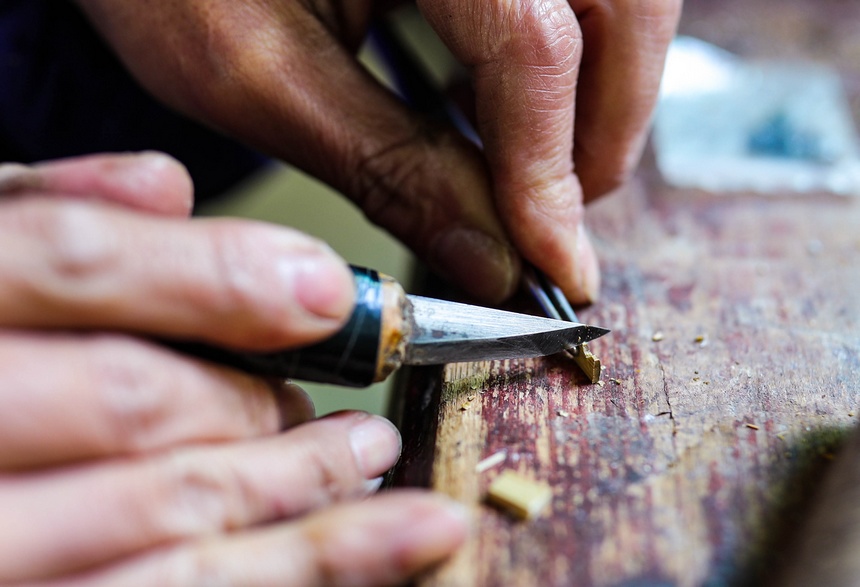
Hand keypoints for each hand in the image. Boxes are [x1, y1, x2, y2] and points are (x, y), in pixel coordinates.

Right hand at [0, 153, 466, 584]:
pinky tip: (372, 544)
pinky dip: (290, 570)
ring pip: (163, 520)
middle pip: (134, 400)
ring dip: (298, 493)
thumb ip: (36, 218)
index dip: (212, 273)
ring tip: (370, 465)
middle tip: (334, 405)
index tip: (325, 290)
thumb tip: (161, 185)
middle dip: (256, 401)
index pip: (71, 261)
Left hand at [74, 0, 680, 304]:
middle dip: (603, 132)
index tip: (553, 267)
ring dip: (597, 95)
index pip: (531, 41)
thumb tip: (492, 259)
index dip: (549, 170)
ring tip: (533, 173)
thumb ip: (388, 166)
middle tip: (554, 224)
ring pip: (617, 0)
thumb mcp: (256, 73)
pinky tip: (511, 106)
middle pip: (620, 7)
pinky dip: (567, 56)